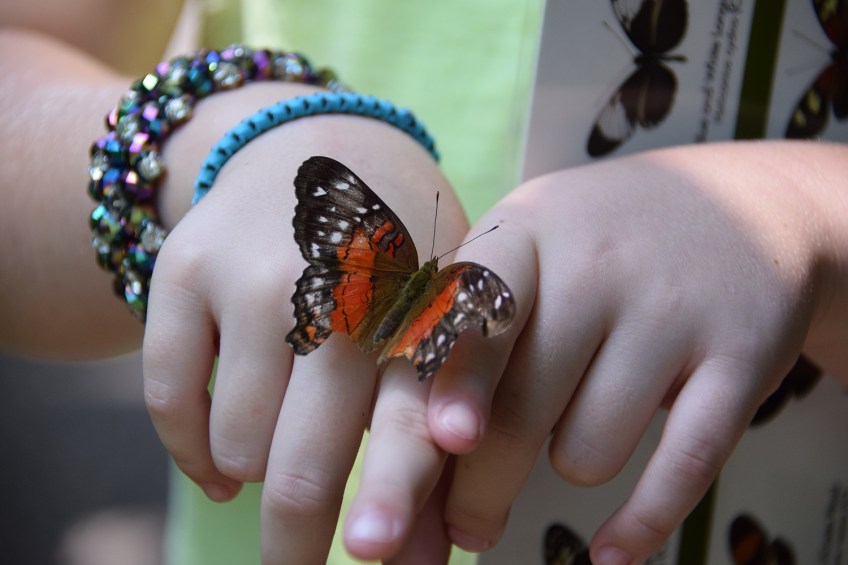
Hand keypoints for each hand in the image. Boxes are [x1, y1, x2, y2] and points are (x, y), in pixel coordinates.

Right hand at [142, 86, 469, 563]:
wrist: (315, 149)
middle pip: (308, 464)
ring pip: (238, 446)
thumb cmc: (393, 258)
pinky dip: (193, 453)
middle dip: (298, 543)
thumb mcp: (432, 323)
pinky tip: (221, 466)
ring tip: (278, 451)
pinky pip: (169, 402)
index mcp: (421, 304)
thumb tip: (426, 557)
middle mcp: (341, 290)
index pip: (413, 426)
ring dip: (256, 472)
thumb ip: (431, 434)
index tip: (369, 556)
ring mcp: (255, 276)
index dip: (397, 506)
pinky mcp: (185, 268)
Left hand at [416, 141, 847, 562]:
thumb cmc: (596, 246)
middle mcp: (596, 263)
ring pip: (590, 449)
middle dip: (482, 488)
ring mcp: (671, 309)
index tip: (445, 441)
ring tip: (580, 426)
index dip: (457, 382)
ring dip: (572, 462)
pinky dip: (643, 520)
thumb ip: (462, 341)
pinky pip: (685, 461)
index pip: (474, 314)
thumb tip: (400, 470)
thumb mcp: (527, 255)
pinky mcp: (739, 355)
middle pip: (522, 407)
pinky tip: (613, 553)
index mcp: (524, 232)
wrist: (740, 204)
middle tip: (468, 527)